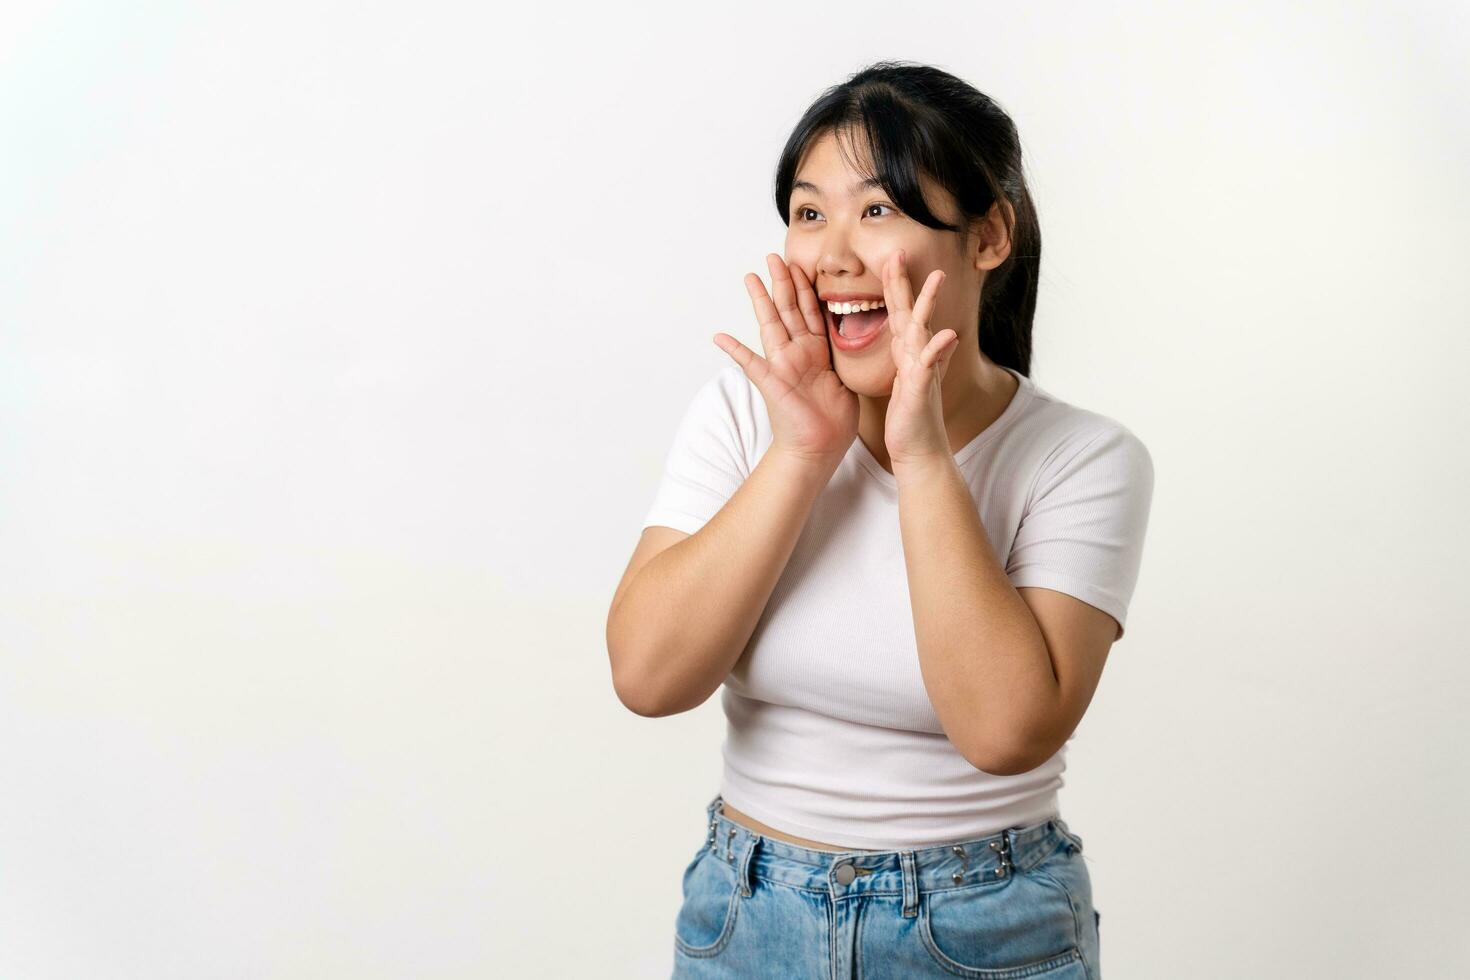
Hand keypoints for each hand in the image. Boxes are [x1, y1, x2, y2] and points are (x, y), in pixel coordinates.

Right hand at [714, 254, 858, 464]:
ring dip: (760, 301)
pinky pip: (751, 364)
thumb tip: (850, 340)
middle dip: (781, 282)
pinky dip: (736, 351)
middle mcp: (796, 354)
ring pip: (772, 325)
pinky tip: (720, 336)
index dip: (804, 287)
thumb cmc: (832, 420)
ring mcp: (782, 366)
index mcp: (815, 351)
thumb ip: (839, 357)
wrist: (820, 449)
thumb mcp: (843, 379)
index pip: (809, 311)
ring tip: (750, 277)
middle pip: (788, 310)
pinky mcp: (773, 383)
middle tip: (773, 256)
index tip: (799, 263)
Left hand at [881, 249, 960, 468]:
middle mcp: (916, 357)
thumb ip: (923, 357)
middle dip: (906, 282)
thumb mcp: (911, 381)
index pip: (900, 313)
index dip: (894, 286)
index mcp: (907, 353)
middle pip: (910, 313)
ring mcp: (920, 371)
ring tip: (936, 279)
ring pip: (922, 332)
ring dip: (928, 306)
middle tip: (901, 252)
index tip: (890, 258)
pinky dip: (937, 350)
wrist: (919, 450)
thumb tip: (942, 335)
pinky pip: (928, 366)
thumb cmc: (911, 418)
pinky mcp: (920, 390)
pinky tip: (948, 334)